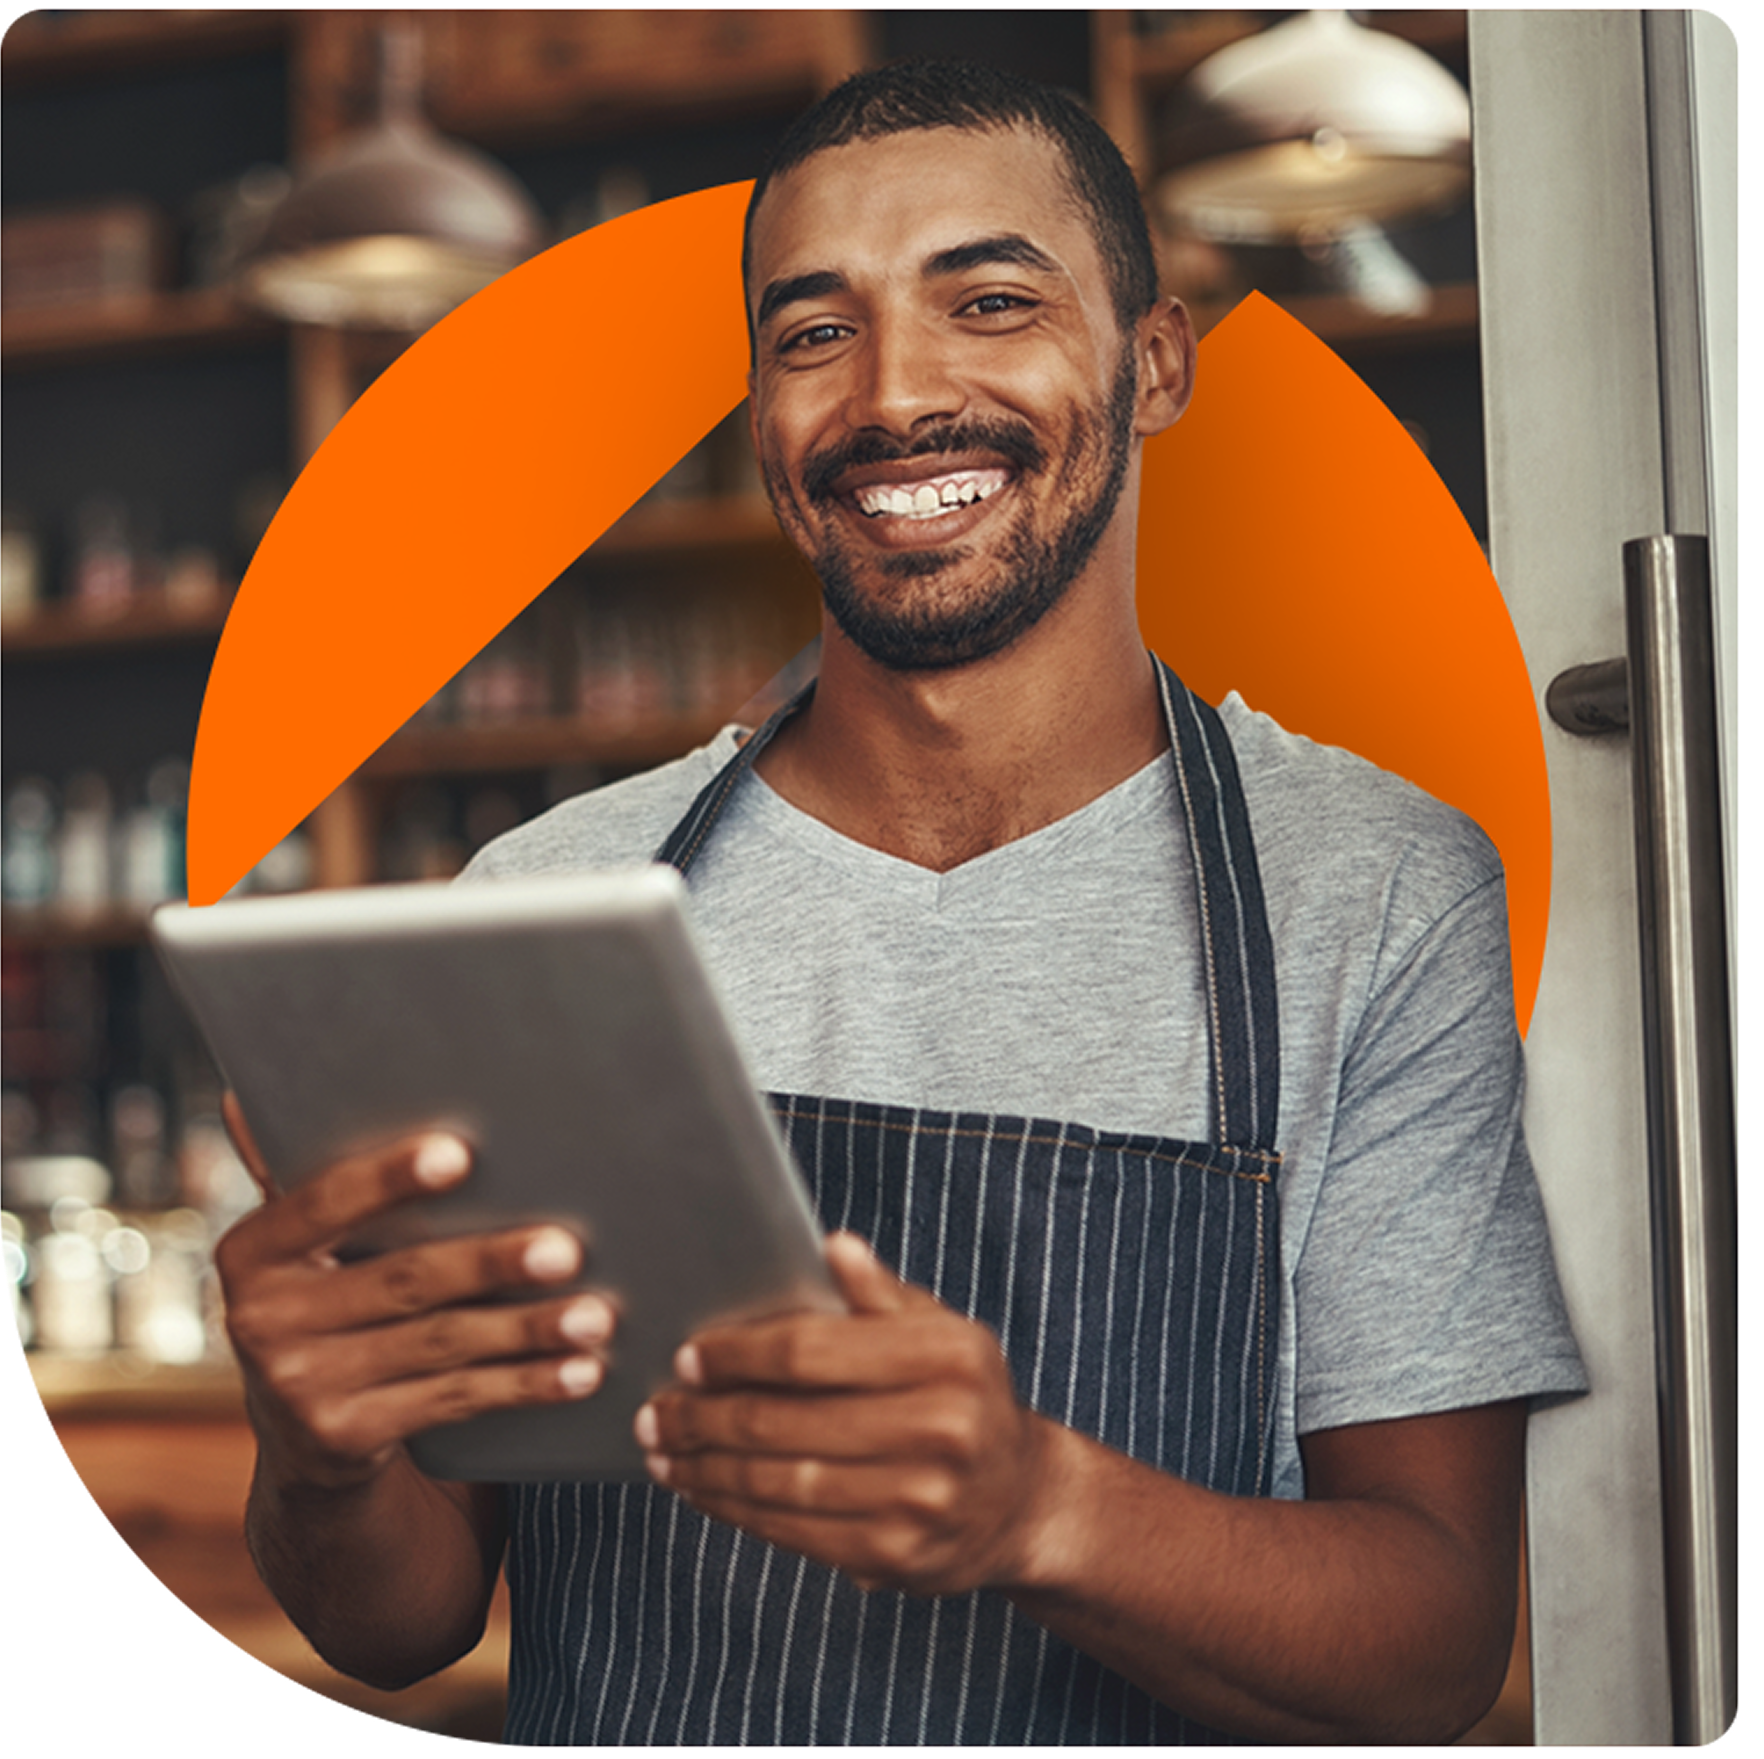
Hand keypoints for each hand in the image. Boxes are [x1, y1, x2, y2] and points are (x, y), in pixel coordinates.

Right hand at [216, 1094, 616, 1490]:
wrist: (305, 1438)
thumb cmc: (330, 1300)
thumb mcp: (303, 1248)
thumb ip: (306, 1180)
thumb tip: (248, 1093)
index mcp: (252, 1251)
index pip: (323, 1203)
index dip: (390, 1178)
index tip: (461, 1153)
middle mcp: (261, 1320)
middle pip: (402, 1279)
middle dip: (491, 1262)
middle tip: (568, 1248)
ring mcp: (301, 1387)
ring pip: (441, 1344)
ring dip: (528, 1329)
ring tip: (597, 1315)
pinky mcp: (346, 1439)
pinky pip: (455, 1402)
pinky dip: (526, 1385)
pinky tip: (580, 1372)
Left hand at [635, 1232, 1059, 1595]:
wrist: (1021, 1499)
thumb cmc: (963, 1394)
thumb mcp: (939, 1330)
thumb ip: (879, 1294)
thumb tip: (832, 1246)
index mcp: (946, 1356)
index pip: (811, 1351)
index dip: (737, 1355)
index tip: (688, 1357)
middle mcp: (940, 1428)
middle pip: (784, 1422)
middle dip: (704, 1417)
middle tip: (654, 1411)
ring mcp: (918, 1500)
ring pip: (779, 1482)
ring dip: (706, 1467)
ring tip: (665, 1451)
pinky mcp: (895, 1555)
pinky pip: (793, 1530)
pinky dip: (736, 1510)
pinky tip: (704, 1490)